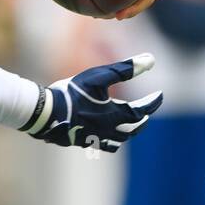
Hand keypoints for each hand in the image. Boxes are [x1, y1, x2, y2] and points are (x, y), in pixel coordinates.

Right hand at [25, 53, 161, 151]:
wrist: (45, 113)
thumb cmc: (72, 92)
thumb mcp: (99, 76)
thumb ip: (125, 69)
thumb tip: (151, 60)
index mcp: (114, 115)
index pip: (141, 111)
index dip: (152, 103)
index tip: (159, 95)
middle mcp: (107, 130)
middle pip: (132, 130)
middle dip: (141, 120)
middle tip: (146, 113)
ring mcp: (93, 139)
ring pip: (117, 142)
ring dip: (127, 133)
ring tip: (128, 126)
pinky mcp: (80, 141)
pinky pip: (100, 145)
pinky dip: (108, 140)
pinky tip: (102, 134)